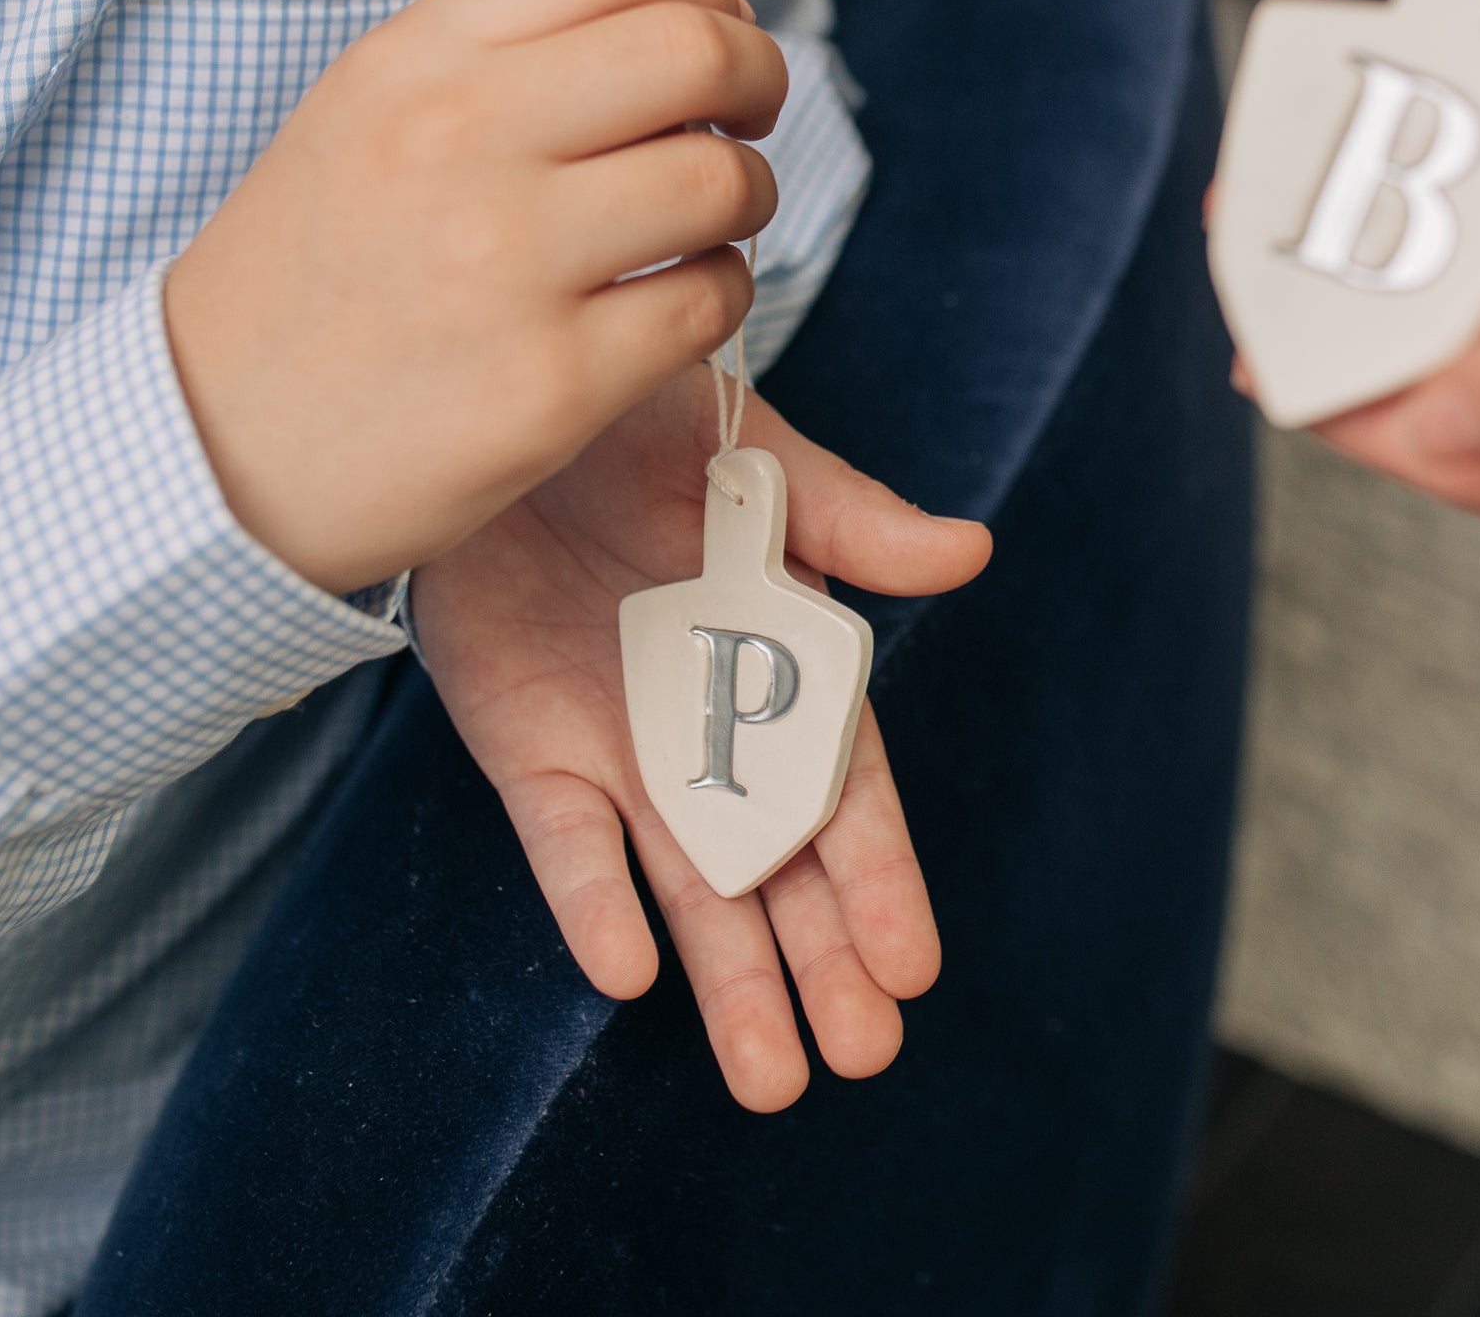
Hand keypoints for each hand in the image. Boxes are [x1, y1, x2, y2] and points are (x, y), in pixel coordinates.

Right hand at [166, 0, 787, 592]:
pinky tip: (676, 304)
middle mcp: (459, 142)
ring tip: (709, 225)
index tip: (716, 29)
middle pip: (695, 53)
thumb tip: (666, 22)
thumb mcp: (361, 117)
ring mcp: (508, 264)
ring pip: (723, 183)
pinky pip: (708, 303)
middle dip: (756, 81)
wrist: (214, 451)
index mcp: (413, 63)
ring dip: (746, 199)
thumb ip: (496, 59)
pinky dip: (720, 294)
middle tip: (747, 121)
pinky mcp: (554, 383)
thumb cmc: (308, 282)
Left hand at [408, 366, 991, 1110]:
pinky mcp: (531, 755)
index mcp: (791, 667)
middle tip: (862, 1056)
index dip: (880, 877)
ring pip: (688, 890)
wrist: (511, 399)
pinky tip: (629, 975)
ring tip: (772, 1080)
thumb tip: (968, 551)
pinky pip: (566, 846)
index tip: (914, 966)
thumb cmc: (653, 422)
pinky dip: (595, 907)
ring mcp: (625, 751)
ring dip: (730, 979)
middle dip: (824, 963)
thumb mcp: (757, 461)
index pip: (847, 793)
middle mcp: (718, 731)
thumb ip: (851, 521)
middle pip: (780, 869)